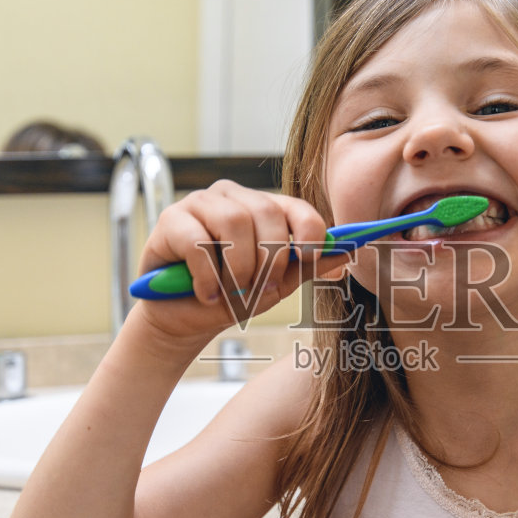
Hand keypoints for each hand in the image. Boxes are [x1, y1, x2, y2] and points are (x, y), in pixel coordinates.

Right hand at [128, 181, 333, 344]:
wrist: (182, 320)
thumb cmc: (229, 296)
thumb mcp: (275, 285)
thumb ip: (306, 267)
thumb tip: (347, 255)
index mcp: (263, 208)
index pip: (297, 208)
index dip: (309, 233)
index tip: (309, 259)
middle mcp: (233, 198)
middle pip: (266, 212)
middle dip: (270, 260)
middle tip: (261, 290)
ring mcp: (199, 203)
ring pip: (233, 222)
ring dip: (238, 268)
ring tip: (231, 292)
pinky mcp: (170, 220)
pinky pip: (197, 242)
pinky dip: (207, 276)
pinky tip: (206, 294)